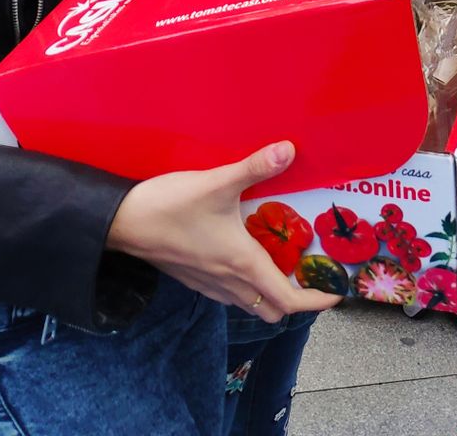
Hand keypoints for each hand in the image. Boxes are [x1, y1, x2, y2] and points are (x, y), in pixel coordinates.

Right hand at [106, 141, 341, 323]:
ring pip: (250, 303)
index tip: (336, 292)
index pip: (289, 299)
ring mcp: (208, 284)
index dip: (317, 300)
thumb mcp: (217, 182)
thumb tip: (289, 150)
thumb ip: (255, 167)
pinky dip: (248, 286)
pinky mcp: (192, 278)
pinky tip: (246, 256)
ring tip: (285, 265)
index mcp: (242, 264)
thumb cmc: (169, 207)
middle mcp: (228, 282)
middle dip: (297, 298)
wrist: (120, 223)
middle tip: (311, 274)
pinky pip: (230, 294)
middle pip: (273, 308)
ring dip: (272, 293)